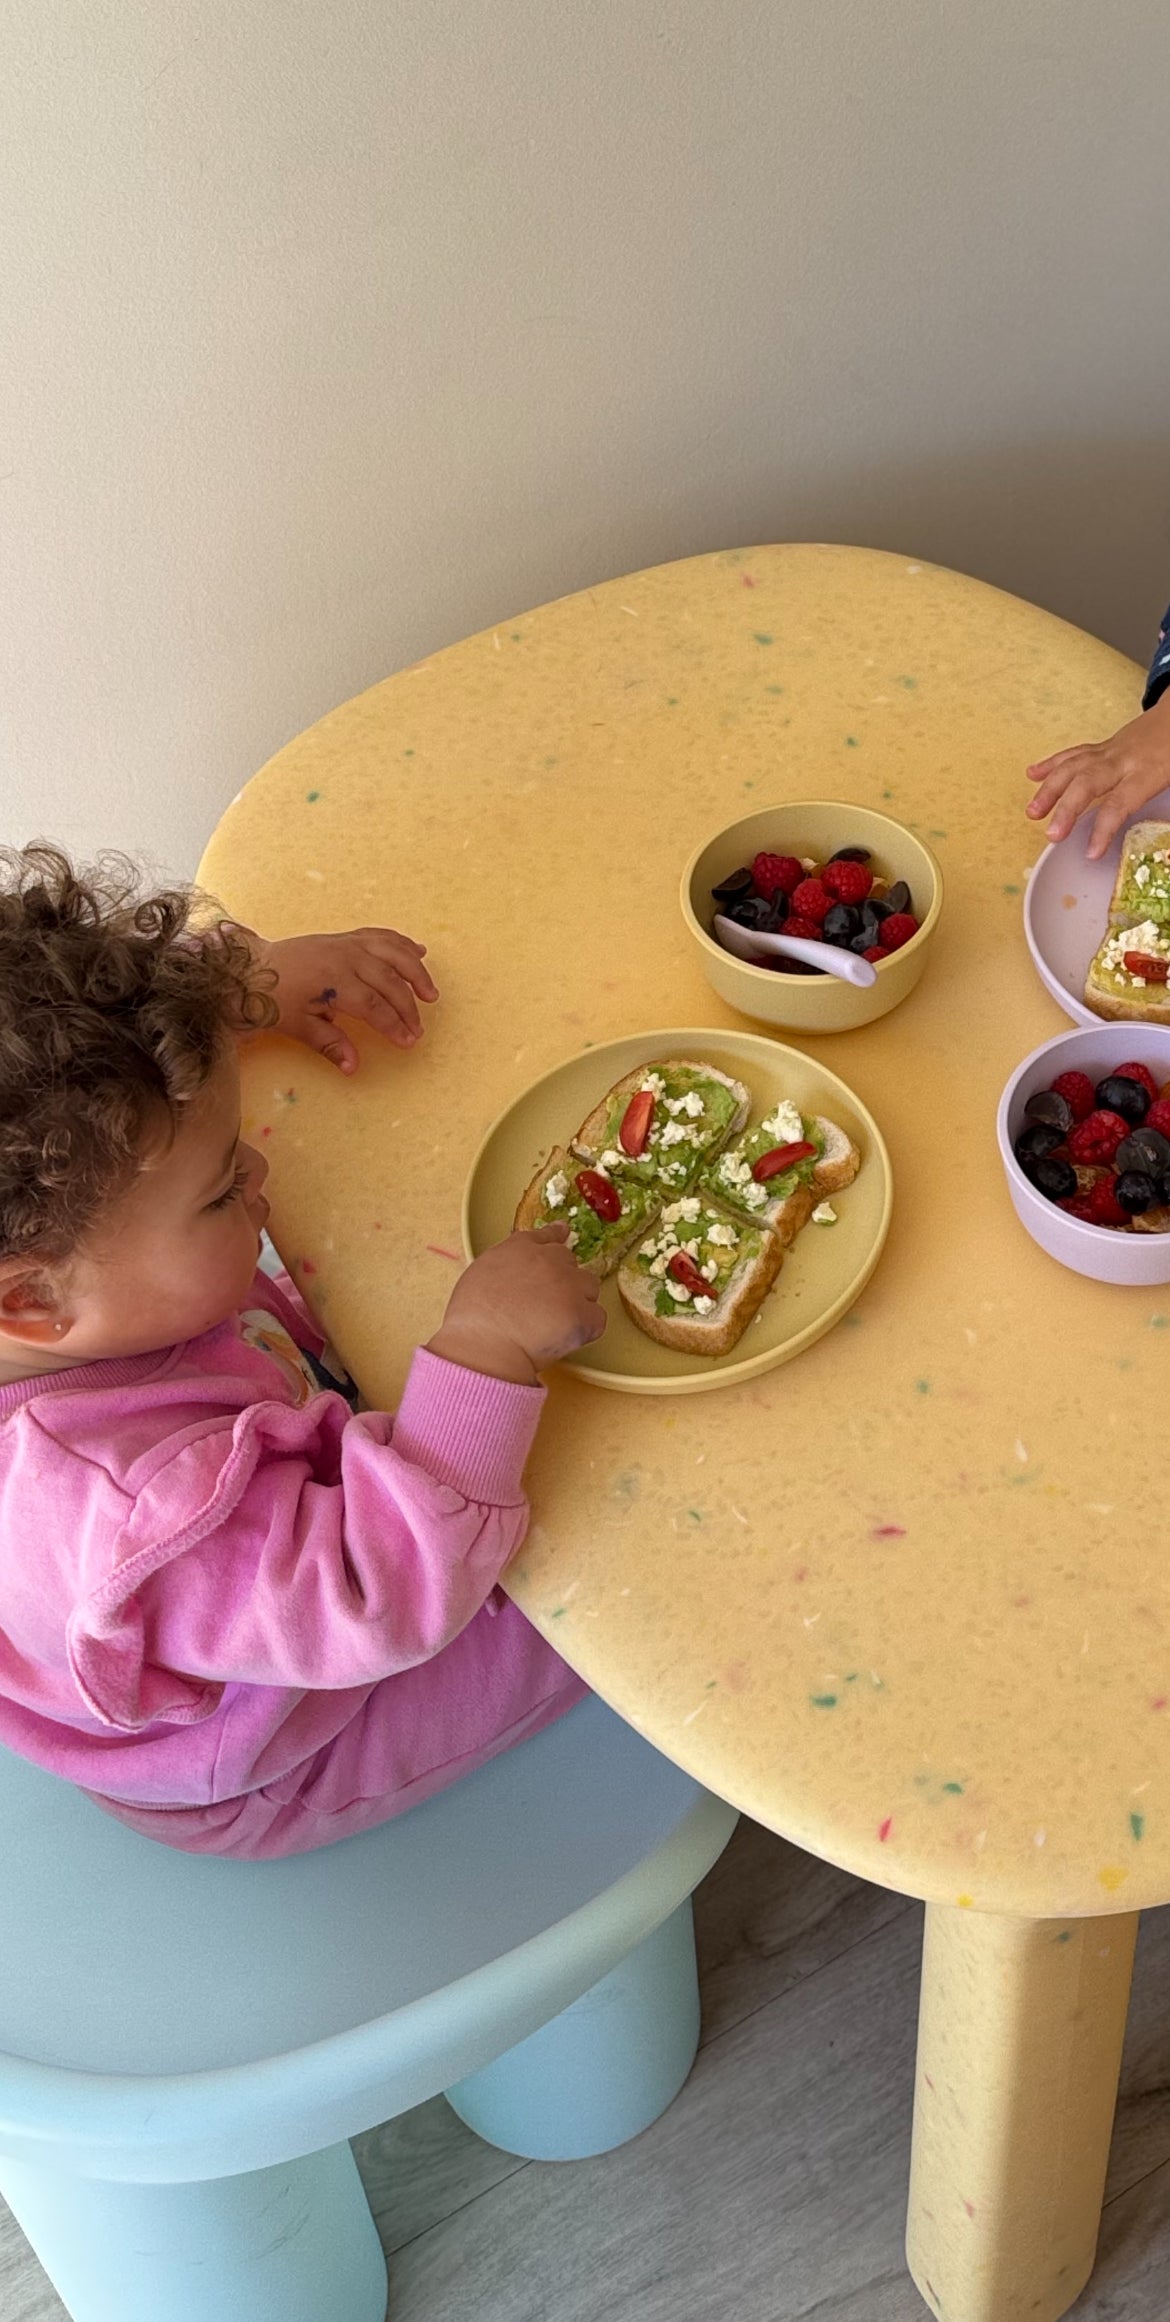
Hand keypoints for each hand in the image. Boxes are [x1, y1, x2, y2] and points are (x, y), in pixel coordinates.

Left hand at [250, 927, 438, 1067]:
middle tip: (418, 1030)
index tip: (408, 1041)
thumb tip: (353, 1068)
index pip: (373, 1005)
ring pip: (392, 952)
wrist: (251, 969)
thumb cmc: (271, 1000)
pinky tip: (420, 951)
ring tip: (431, 993)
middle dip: (408, 1007)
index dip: (393, 1024)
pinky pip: (380, 936)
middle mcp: (343, 957)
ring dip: (416, 971)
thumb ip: (330, 1044)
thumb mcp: (297, 1026)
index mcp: (331, 980)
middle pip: (388, 981)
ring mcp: (346, 943)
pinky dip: (401, 943)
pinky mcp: (345, 937)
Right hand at [428, 1225, 606, 1384]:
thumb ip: (504, 1265)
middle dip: (562, 1280)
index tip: (563, 1233)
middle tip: (544, 1306)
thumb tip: (515, 1273)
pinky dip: (586, 1329)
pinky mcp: (583, 1314)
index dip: (556, 1237)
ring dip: (578, 1302)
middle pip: (570, 1263)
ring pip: (589, 1287)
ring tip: (554, 1324)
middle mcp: (550, 1259)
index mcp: (521, 1248)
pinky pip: (597, 1318)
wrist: (484, 1344)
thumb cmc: (471, 1318)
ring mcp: (570, 1285)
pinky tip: (566, 1339)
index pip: (547, 1236)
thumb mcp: (480, 1274)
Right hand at [1026, 693, 1169, 859]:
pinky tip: (1032, 775)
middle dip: (1066, 808)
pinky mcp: (1101, 747)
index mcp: (1146, 773)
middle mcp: (1121, 761)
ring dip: (1049, 789)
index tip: (1091, 852)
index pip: (1120, 803)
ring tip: (1032, 812)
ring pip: (1073, 766)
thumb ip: (1167, 804)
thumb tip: (1162, 837)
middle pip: (1087, 782)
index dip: (1103, 829)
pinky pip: (1073, 754)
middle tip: (1052, 835)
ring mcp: (1108, 752)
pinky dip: (1051, 764)